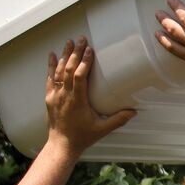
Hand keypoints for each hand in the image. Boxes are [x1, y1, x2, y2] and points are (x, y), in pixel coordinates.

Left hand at [45, 37, 136, 156]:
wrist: (61, 145)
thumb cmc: (82, 137)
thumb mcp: (102, 129)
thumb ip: (118, 119)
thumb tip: (134, 111)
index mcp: (77, 101)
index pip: (79, 76)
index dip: (84, 62)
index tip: (90, 50)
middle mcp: (64, 96)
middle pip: (68, 69)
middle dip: (75, 53)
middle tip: (81, 39)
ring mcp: (55, 96)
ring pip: (58, 71)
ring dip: (64, 56)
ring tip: (69, 42)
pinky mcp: (49, 98)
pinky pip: (49, 78)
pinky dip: (51, 66)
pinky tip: (53, 55)